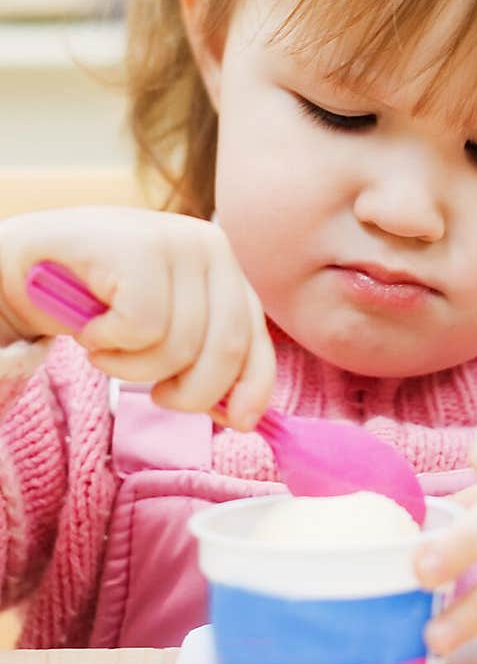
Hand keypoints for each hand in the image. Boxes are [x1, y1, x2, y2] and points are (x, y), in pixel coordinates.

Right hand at [0, 205, 275, 431]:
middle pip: (225, 351)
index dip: (252, 390)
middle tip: (150, 388)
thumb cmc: (99, 304)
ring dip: (131, 367)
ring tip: (108, 345)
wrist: (30, 265)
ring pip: (179, 347)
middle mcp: (210, 247)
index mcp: (225, 269)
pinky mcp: (140, 247)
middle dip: (186, 391)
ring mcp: (176, 242)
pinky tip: (93, 325)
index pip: (258, 341)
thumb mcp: (165, 329)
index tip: (236, 422)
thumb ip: (206, 358)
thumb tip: (243, 416)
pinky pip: (142, 329)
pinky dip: (110, 342)